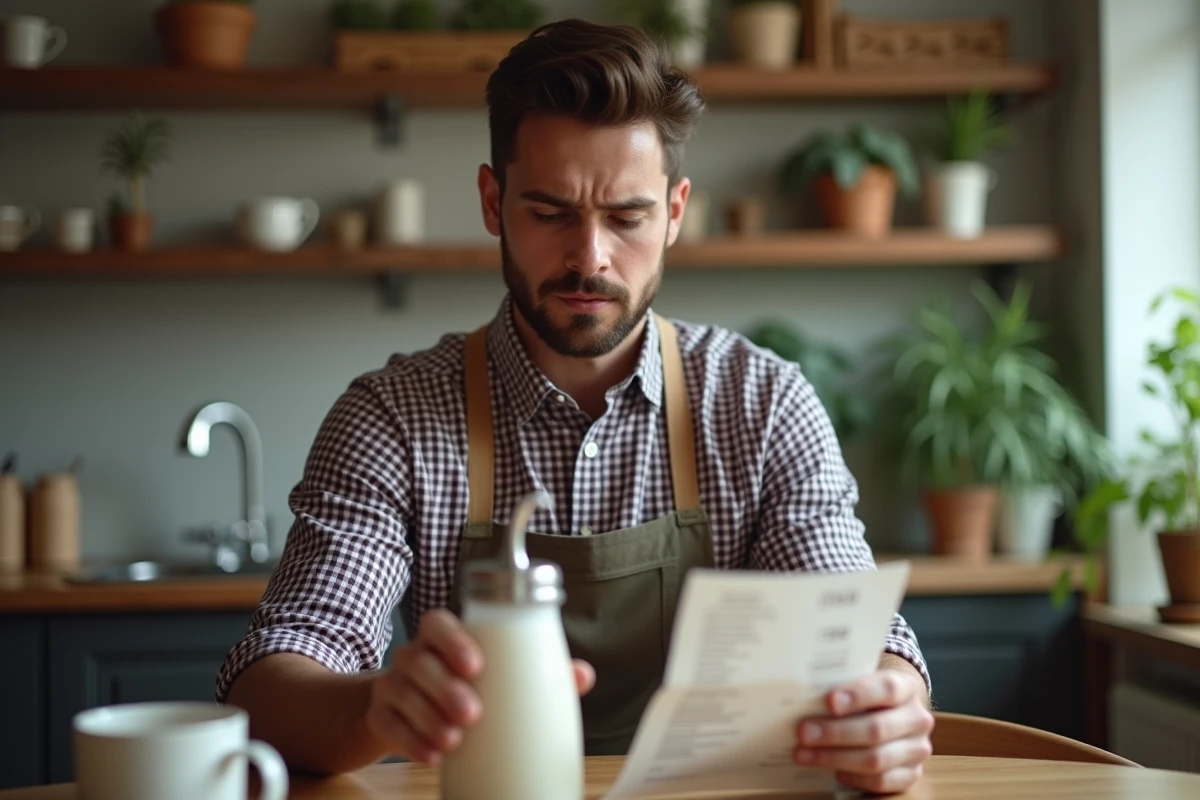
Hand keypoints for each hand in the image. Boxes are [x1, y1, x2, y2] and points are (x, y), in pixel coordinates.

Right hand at [365, 609, 595, 764]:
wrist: (400, 711)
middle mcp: (413, 657)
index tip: (476, 665)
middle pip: (419, 661)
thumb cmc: (460, 685)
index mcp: (441, 638)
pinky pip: (388, 726)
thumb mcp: (494, 675)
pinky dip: (411, 742)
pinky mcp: (379, 717)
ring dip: (428, 718)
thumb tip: (583, 675)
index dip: (453, 640)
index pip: (437, 624)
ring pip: (401, 693)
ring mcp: (391, 686)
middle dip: (445, 687)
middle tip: (472, 713)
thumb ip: (535, 673)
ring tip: (455, 740)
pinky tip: (433, 755)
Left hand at [793, 663, 933, 794]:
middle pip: (876, 729)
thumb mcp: (859, 685)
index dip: (858, 695)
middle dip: (835, 733)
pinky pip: (881, 782)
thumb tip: (804, 700)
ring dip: (835, 758)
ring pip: (876, 759)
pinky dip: (855, 778)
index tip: (829, 702)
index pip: (887, 688)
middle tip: (803, 733)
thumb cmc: (867, 697)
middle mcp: (917, 718)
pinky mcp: (912, 774)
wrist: (893, 714)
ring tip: (805, 754)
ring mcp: (917, 749)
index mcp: (906, 688)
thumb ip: (841, 690)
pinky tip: (834, 773)